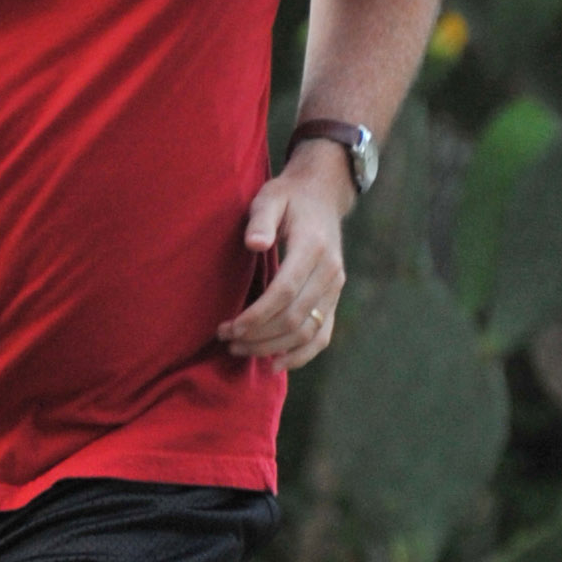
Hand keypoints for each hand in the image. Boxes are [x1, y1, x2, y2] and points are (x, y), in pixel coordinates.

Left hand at [220, 152, 348, 369]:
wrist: (322, 197)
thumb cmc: (288, 198)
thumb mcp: (270, 198)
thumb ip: (261, 220)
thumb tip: (254, 244)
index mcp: (313, 248)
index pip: (284, 293)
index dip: (256, 315)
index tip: (228, 327)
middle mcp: (330, 272)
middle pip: (294, 318)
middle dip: (258, 335)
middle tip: (226, 340)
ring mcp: (335, 288)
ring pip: (307, 332)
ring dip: (273, 347)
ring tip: (241, 349)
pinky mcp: (334, 298)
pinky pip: (323, 335)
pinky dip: (302, 354)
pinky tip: (276, 364)